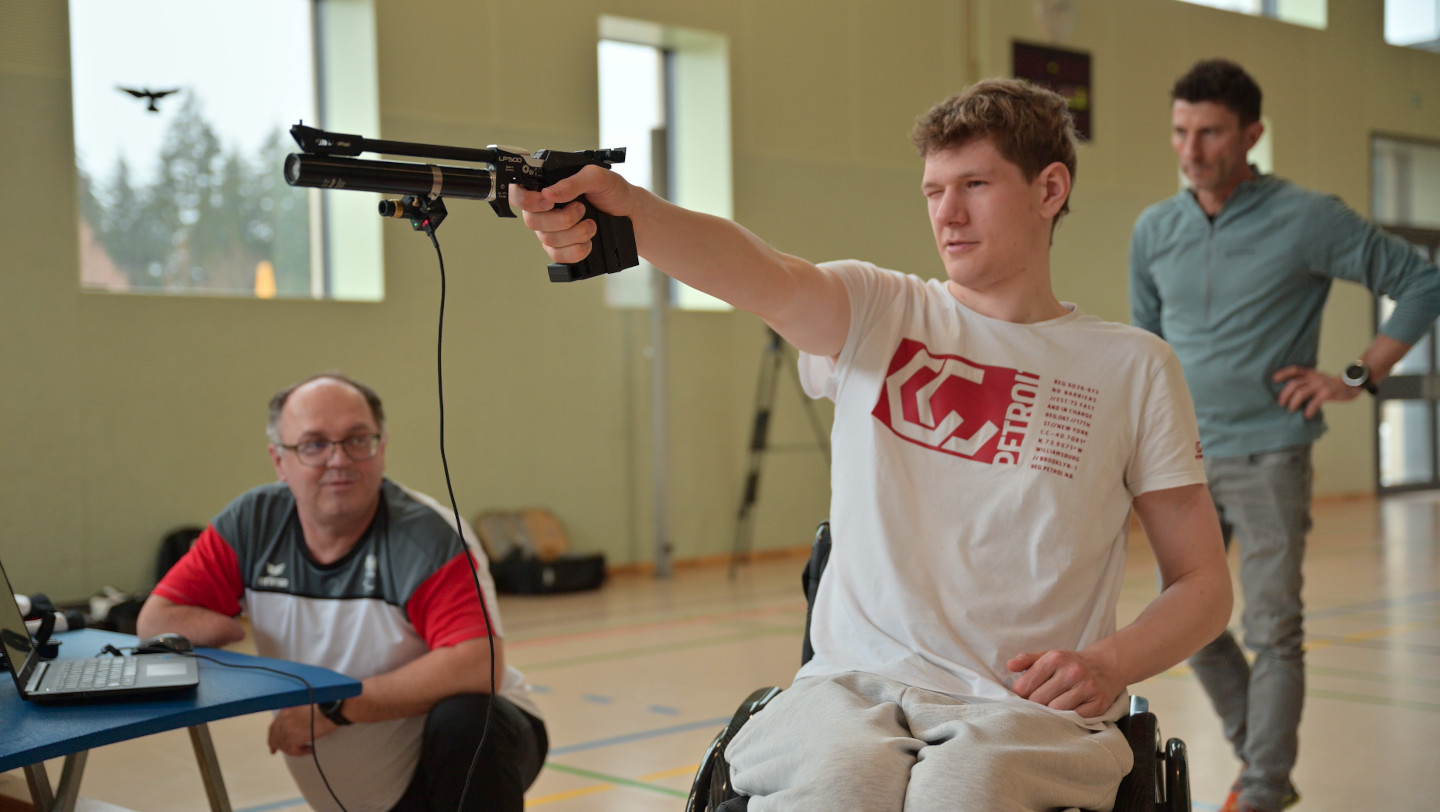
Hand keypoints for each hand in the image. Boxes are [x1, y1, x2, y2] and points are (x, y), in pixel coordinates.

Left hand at [267, 704, 337, 756]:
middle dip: (277, 746)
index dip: (272, 736)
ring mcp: (287, 728)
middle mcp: (284, 719)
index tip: (272, 744)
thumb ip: (296, 716)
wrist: (331, 710)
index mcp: (286, 710)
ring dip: (293, 749)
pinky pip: (293, 750)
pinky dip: (302, 752)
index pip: (274, 726)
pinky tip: (309, 749)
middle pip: (275, 737)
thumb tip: (296, 727)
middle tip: (276, 751)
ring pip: (284, 745)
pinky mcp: (294, 737)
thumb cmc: (323, 707)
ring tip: (304, 748)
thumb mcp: (304, 708)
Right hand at [511, 165, 636, 265]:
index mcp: (547, 187)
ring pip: (548, 240)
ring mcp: (551, 232)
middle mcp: (544, 210)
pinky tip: (588, 241)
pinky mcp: (561, 250)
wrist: (631, 215)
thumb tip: (549, 192)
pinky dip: (576, 250)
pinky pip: (558, 257)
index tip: (549, 201)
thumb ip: (574, 181)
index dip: (527, 200)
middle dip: (562, 218)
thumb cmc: (613, 192)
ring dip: (575, 233)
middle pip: (532, 221)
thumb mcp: (598, 177)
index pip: (518, 194)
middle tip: (582, 209)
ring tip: (592, 224)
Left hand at [1007, 649, 1121, 718]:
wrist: (1106, 666)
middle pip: (1038, 700)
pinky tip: (1066, 713)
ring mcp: (1087, 687)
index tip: (1023, 697)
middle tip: (1035, 706)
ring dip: (1049, 714)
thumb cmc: (1070, 664)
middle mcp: (1072, 671)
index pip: (1024, 685)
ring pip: (1055, 710)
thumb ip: (1027, 660)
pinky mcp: (1099, 703)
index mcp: (1055, 658)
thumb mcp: (1048, 656)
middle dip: (1033, 705)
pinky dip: (1067, 718)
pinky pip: (1075, 718)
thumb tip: (1009, 666)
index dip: (1019, 695)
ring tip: (1049, 710)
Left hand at [1272, 365, 1360, 417]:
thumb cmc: (1331, 385)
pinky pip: (1314, 402)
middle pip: (1294, 384)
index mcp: (1311, 373)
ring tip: (1291, 410)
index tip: (1273, 379)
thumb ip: (1306, 382)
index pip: (1295, 369)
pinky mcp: (1327, 393)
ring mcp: (1321, 385)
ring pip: (1301, 392)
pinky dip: (1308, 410)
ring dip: (1293, 402)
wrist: (1352, 385)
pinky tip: (1306, 416)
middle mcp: (1314, 377)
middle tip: (1281, 403)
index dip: (1283, 373)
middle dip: (1284, 394)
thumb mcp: (1318, 378)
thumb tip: (1289, 393)